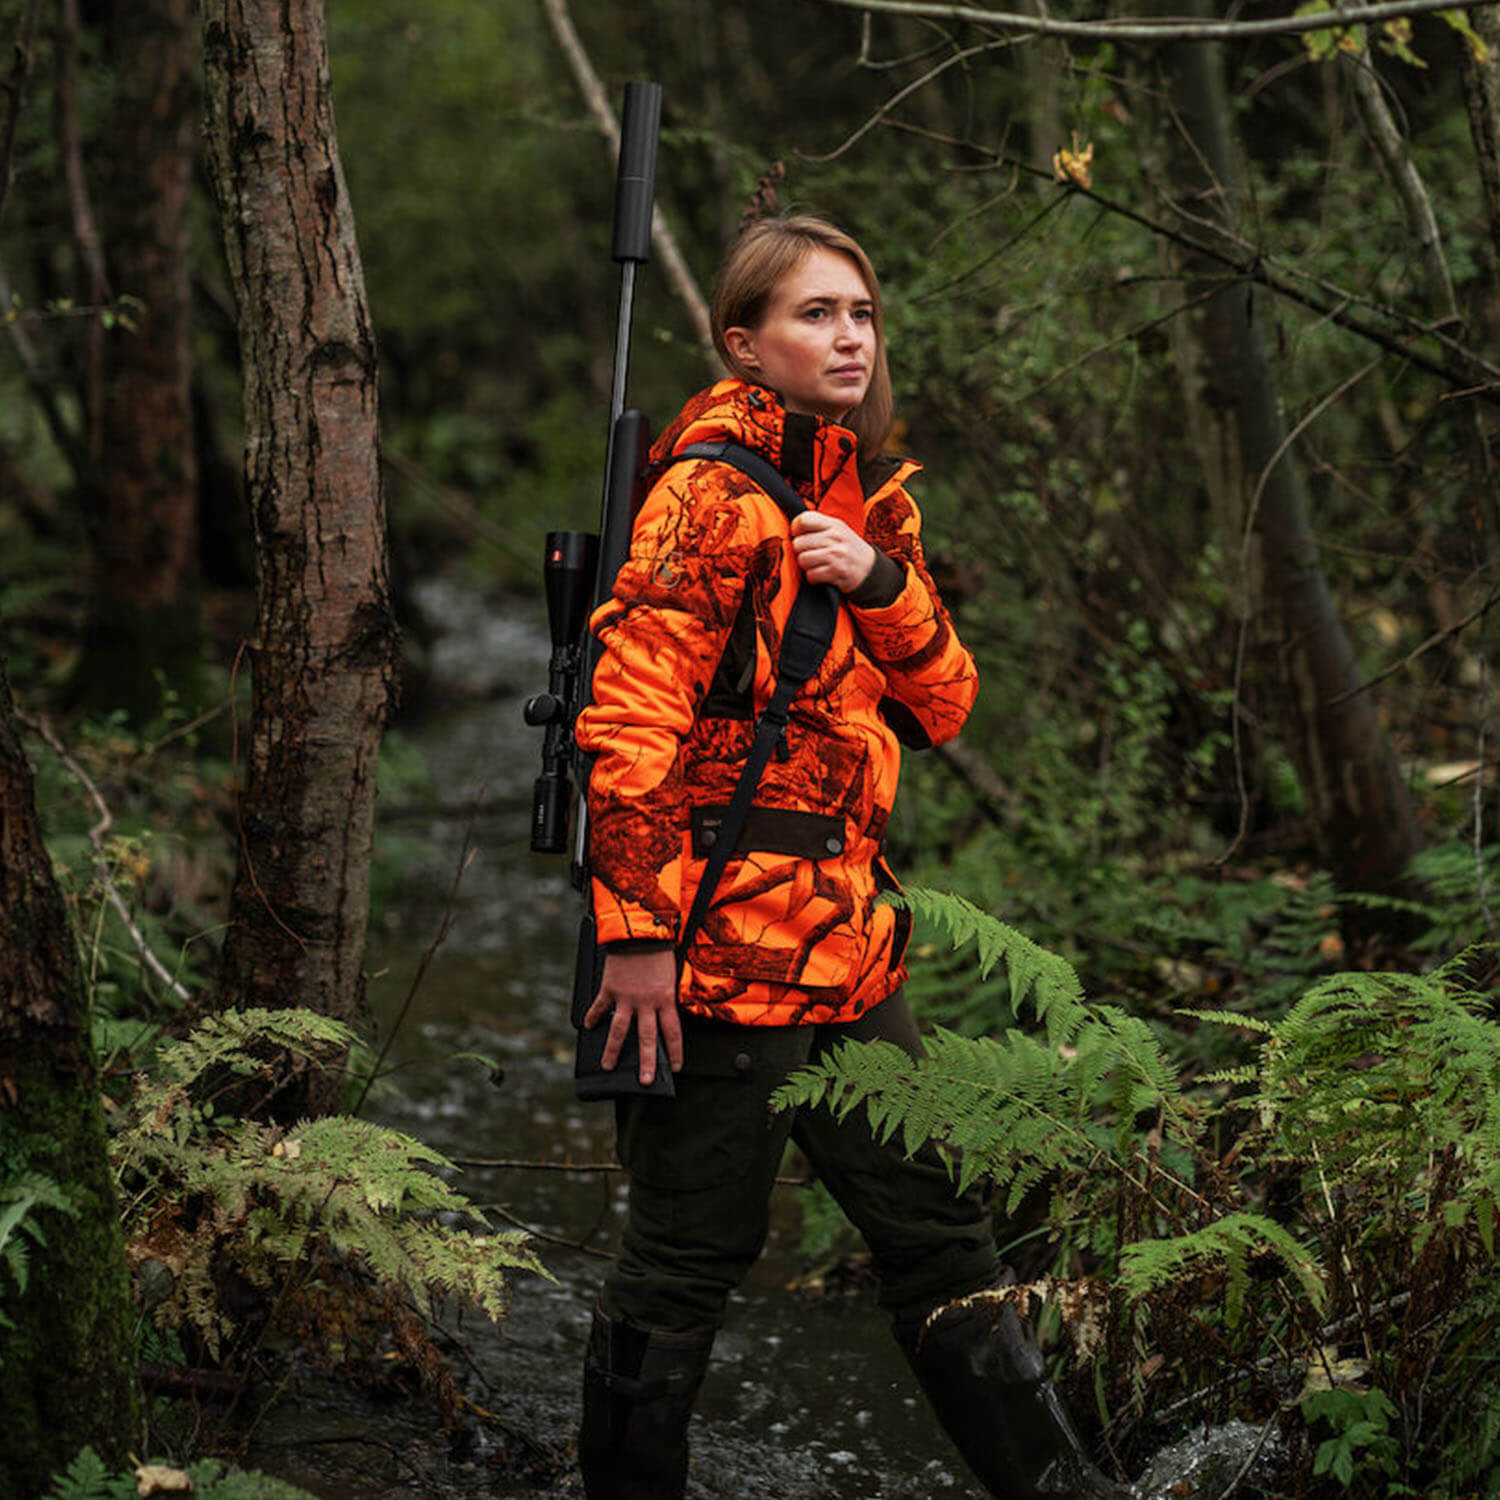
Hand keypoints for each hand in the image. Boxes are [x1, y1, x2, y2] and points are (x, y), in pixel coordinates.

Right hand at [583, 948, 683, 1085]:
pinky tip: (587, 1026)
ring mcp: (626, 997)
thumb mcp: (670, 976)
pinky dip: (592, 1017)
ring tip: (608, 1066)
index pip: (673, 1033)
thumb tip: (664, 1015)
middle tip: (645, 1081)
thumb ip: (666, 997)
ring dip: (613, 1050)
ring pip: (619, 1031)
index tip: (675, 1068)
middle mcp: (646, 1003)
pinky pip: (600, 1007)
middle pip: (647, 1039)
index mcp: (665, 999)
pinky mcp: (610, 988)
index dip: (675, 1052)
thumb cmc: (660, 951)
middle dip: (647, 1063)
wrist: (641, 930)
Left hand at [790, 513, 877, 593]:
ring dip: (806, 566)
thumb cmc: (848, 549)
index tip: (800, 535)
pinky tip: (822, 573)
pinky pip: (811, 575)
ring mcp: (836, 555)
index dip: (796, 529)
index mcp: (833, 524)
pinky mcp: (836, 572)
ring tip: (816, 564)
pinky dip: (813, 577)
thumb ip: (818, 526)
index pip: (804, 519)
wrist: (869, 569)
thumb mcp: (838, 530)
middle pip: (798, 543)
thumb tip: (792, 528)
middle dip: (801, 551)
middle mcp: (835, 538)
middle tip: (811, 553)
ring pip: (802, 560)